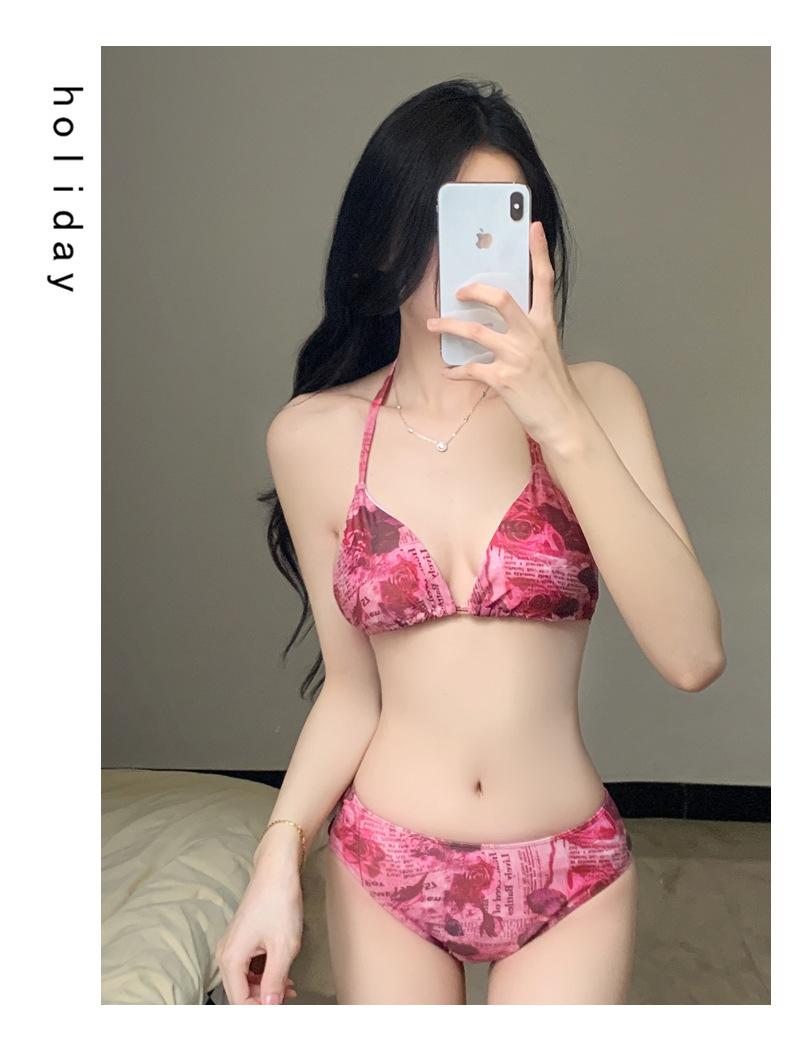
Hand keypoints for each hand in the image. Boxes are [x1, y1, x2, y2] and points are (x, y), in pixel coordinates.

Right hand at [215, 863, 302, 1003]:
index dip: (259, 1011)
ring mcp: (232, 945)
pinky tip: (281, 973)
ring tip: (289, 988)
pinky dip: (263, 973)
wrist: (277, 871)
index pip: (239, 1002)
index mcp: (231, 959)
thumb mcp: (283, 947)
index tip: (278, 1012)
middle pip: (239, 993)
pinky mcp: (241, 939)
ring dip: (265, 988)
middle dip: (262, 1001)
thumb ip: (275, 982)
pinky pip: (248, 966)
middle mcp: (226, 953)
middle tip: (287, 1001)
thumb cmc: (279, 902)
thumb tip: (270, 1006)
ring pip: (244, 980)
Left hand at [426, 220, 586, 448]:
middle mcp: (533, 336)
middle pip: (501, 299)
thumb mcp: (548, 352)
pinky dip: (456, 371)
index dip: (539, 251)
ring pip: (476, 332)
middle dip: (475, 290)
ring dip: (449, 327)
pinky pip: (471, 369)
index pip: (545, 280)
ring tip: (433, 325)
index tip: (532, 227)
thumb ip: (528, 334)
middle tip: (458, 290)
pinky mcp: (504, 380)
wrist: (564, 419)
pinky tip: (448, 372)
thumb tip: (501, 324)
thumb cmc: (554, 387)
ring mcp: (518, 357)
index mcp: (546, 325)